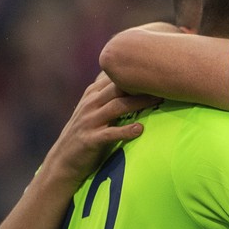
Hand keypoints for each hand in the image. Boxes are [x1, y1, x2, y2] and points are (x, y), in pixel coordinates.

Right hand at [41, 73, 160, 185]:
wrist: (63, 162)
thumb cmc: (85, 134)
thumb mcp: (93, 110)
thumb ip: (109, 96)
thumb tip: (131, 80)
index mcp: (92, 94)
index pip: (114, 76)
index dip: (135, 70)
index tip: (158, 66)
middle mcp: (90, 104)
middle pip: (119, 88)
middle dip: (142, 83)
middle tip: (166, 80)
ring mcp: (89, 121)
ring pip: (117, 106)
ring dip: (139, 102)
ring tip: (159, 99)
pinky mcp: (90, 140)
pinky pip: (110, 133)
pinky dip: (126, 131)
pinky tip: (140, 129)